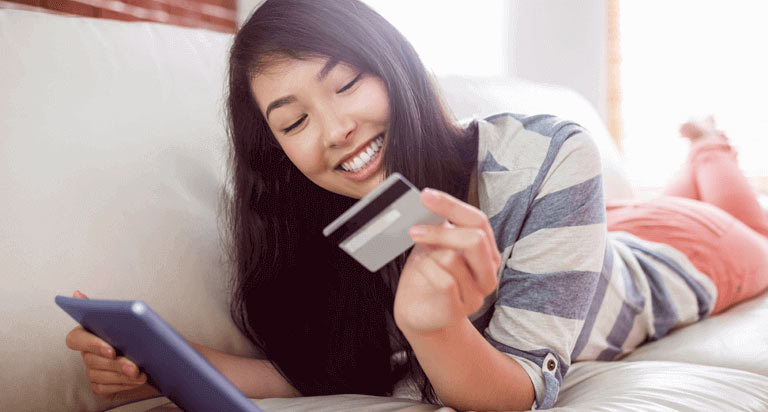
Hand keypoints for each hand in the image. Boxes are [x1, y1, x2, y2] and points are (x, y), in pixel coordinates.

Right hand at [64, 290, 148, 399]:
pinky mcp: (99, 385)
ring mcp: (91, 370)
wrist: (149, 355)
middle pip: (92, 360)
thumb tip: (76, 293)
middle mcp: (86, 353)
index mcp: (88, 333)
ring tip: (141, 373)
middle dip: (116, 364)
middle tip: (134, 366)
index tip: (111, 349)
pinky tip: (137, 380)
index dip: (92, 345)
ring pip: (100, 375)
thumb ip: (103, 309)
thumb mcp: (124, 319)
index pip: (75, 339)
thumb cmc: (133, 334)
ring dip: (122, 376)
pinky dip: (123, 385)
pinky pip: (106, 388)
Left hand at [393, 188, 500, 335]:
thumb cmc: (427, 275)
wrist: (418, 313)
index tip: (425, 195)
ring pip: (452, 259)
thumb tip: (428, 200)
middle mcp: (487, 274)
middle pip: (475, 239)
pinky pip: (443, 281)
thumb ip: (439, 226)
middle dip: (440, 232)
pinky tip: (420, 271)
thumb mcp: (434, 245)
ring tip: (421, 263)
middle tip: (413, 230)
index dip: (451, 205)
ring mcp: (475, 295)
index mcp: (487, 252)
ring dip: (428, 257)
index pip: (478, 221)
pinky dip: (425, 271)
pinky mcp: (457, 311)